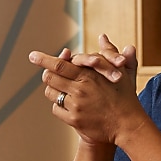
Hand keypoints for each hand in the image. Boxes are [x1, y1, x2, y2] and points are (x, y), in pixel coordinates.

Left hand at [29, 38, 146, 145]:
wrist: (128, 125)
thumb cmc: (125, 96)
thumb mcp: (120, 71)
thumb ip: (110, 52)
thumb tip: (103, 36)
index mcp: (89, 75)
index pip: (60, 64)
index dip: (44, 59)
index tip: (32, 55)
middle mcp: (80, 90)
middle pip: (50, 78)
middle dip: (47, 74)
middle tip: (47, 74)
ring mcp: (76, 106)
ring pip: (51, 93)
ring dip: (53, 90)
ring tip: (61, 90)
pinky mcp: (74, 120)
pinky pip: (56, 109)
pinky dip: (59, 106)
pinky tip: (69, 105)